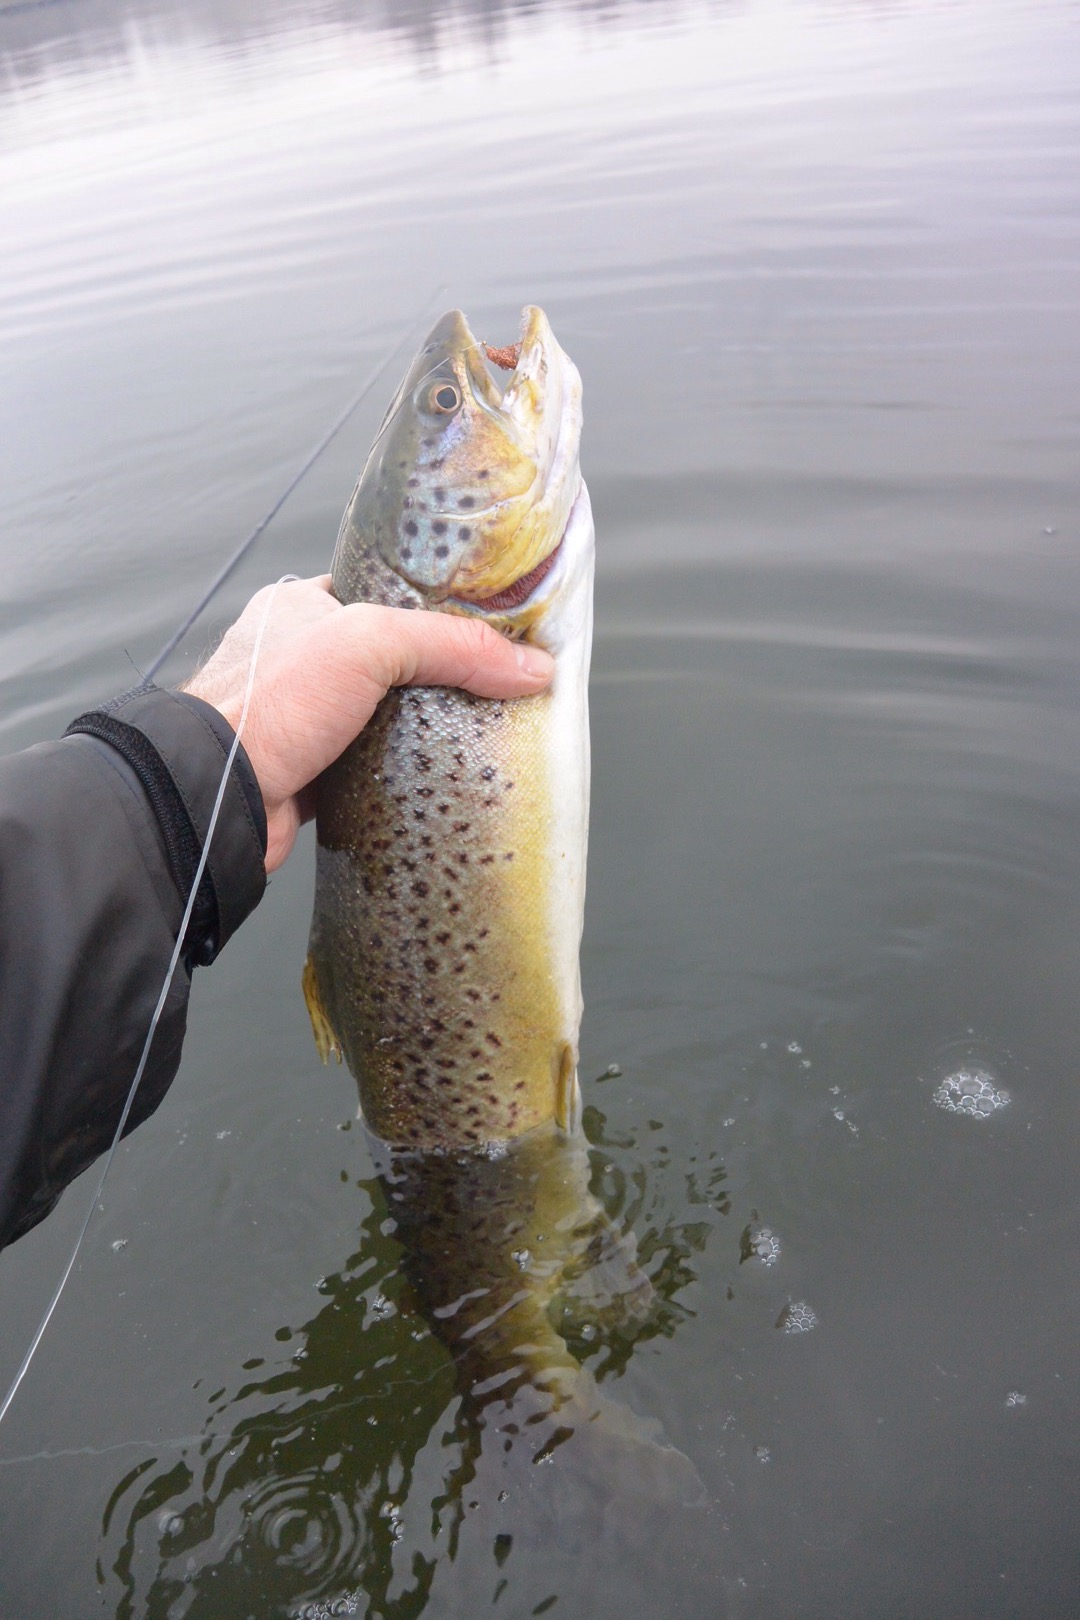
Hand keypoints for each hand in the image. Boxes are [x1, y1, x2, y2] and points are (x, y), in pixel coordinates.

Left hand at [183, 575, 553, 872]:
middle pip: (389, 660)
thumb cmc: (271, 702)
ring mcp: (304, 720)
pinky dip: (404, 772)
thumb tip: (532, 667)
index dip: (432, 606)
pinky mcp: (314, 774)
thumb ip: (454, 647)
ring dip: (422, 727)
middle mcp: (297, 660)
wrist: (218, 798)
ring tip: (479, 728)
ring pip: (383, 716)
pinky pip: (374, 767)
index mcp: (297, 609)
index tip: (484, 622)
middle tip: (491, 681)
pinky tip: (441, 773)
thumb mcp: (371, 644)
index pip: (379, 593)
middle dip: (436, 675)